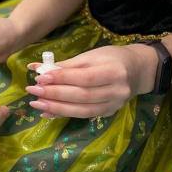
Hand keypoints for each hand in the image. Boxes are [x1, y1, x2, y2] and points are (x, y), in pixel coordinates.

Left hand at [25, 44, 158, 118]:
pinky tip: (47, 112)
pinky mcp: (108, 113)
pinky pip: (83, 116)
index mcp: (114, 72)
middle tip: (33, 91)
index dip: (62, 78)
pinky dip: (64, 114)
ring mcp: (114, 105)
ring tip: (36, 104)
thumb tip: (37, 68)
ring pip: (82, 110)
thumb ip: (66, 64)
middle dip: (55, 94)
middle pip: (82, 96)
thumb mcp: (92, 55)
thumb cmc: (112, 58)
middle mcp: (117, 91)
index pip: (84, 78)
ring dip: (56, 108)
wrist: (137, 70)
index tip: (40, 77)